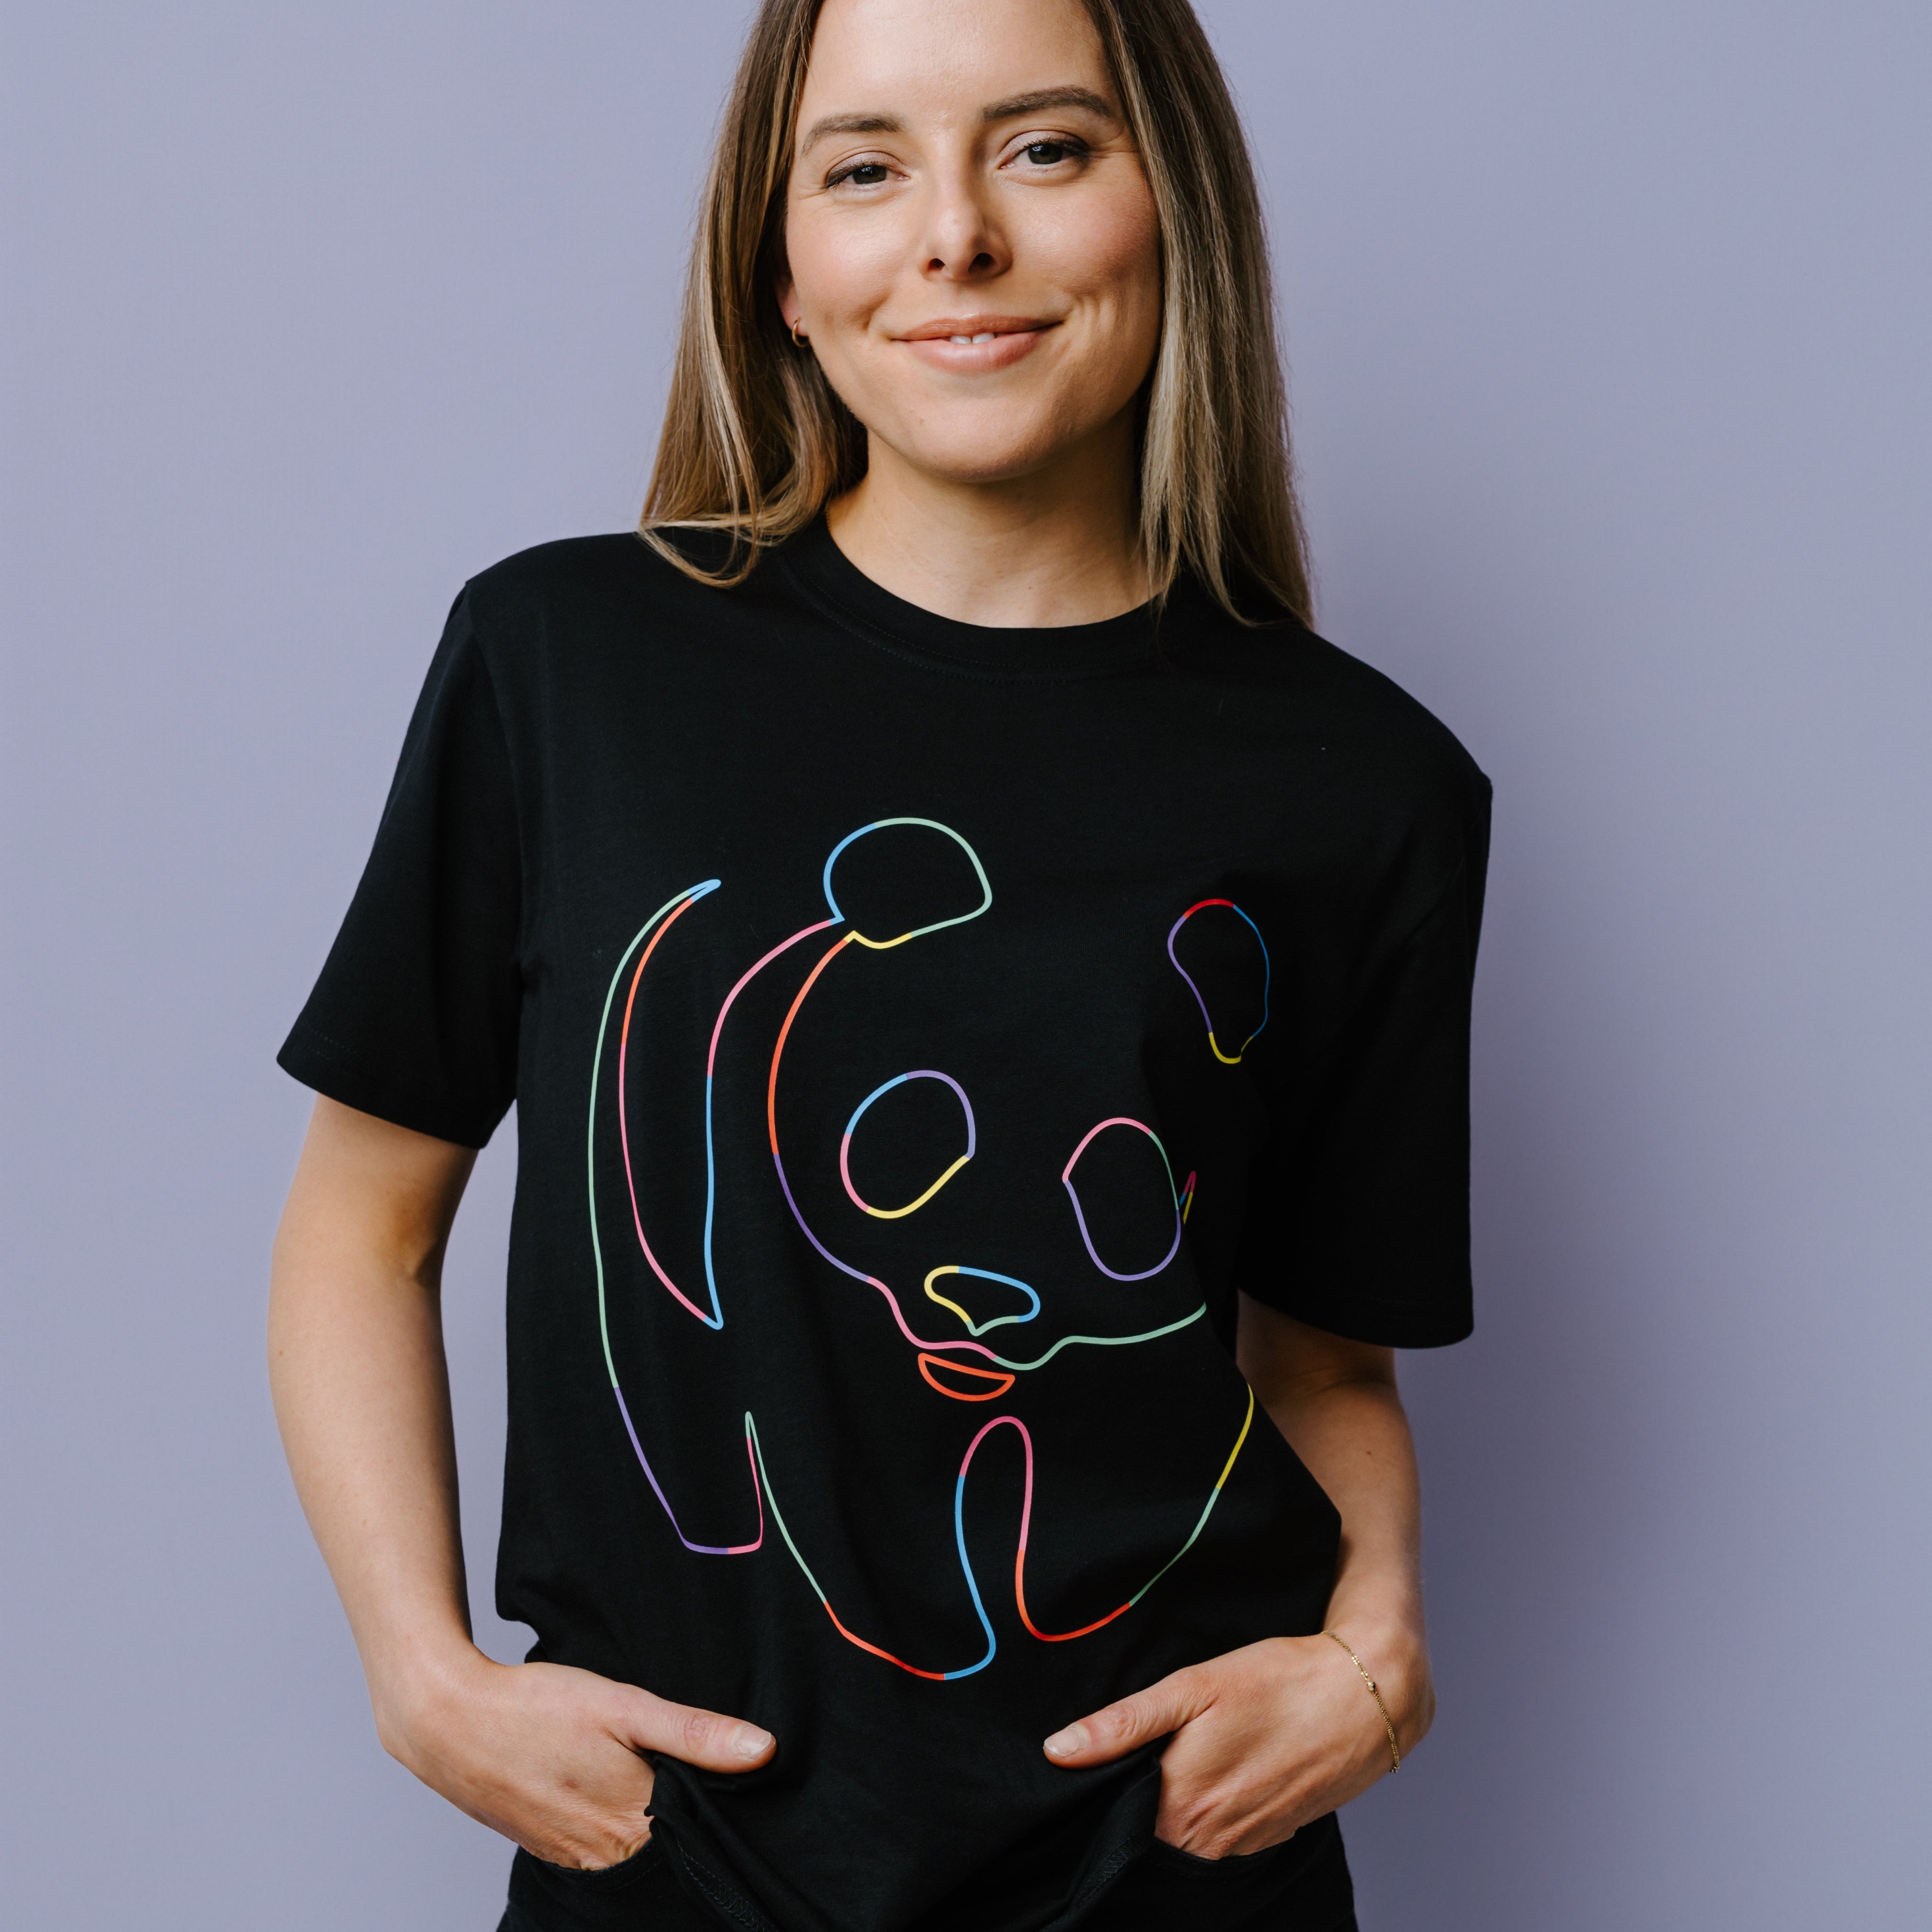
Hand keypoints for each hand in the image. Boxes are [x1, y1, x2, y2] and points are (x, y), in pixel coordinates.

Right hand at [377, 1646, 774, 1869]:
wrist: (448, 1721)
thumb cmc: (536, 1707)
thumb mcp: (623, 1705)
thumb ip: (693, 1732)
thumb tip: (764, 1751)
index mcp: (633, 1824)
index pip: (701, 1833)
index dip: (723, 1806)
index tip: (740, 1783)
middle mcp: (605, 1857)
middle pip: (670, 1847)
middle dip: (688, 1816)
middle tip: (697, 1772)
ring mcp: (572, 1858)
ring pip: (635, 1850)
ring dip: (650, 1821)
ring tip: (651, 1775)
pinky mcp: (549, 1849)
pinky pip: (600, 1849)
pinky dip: (617, 1826)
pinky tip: (613, 1790)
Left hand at [1041, 1630, 1424, 1857]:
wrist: (1365, 1698)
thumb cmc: (1278, 1683)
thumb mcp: (1193, 1688)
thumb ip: (1124, 1724)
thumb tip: (1058, 1749)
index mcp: (1180, 1806)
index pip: (1114, 1816)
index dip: (1103, 1786)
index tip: (1101, 1757)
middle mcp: (1208, 1841)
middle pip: (1148, 1828)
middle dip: (1138, 1792)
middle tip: (1149, 1743)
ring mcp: (1243, 1844)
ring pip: (1186, 1833)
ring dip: (1178, 1800)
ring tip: (1189, 1751)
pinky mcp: (1271, 1836)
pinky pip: (1223, 1832)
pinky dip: (1216, 1805)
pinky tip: (1225, 1765)